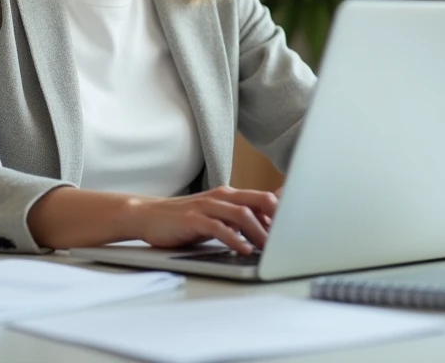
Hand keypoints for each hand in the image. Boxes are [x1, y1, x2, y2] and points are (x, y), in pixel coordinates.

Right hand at [125, 185, 277, 254]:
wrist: (148, 216)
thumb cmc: (185, 220)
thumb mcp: (217, 216)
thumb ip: (240, 217)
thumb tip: (269, 225)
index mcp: (230, 195)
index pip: (266, 199)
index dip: (283, 215)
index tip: (296, 232)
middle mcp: (222, 196)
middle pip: (260, 201)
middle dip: (278, 221)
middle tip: (288, 241)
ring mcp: (207, 206)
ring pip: (242, 214)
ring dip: (259, 232)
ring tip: (268, 249)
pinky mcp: (193, 219)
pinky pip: (219, 227)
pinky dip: (234, 239)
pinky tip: (243, 250)